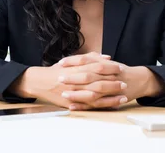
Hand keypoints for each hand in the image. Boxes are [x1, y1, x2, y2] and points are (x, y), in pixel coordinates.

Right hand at [10, 52, 125, 109]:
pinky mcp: (74, 102)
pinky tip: (112, 106)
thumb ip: (90, 57)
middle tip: (125, 83)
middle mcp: (77, 80)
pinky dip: (102, 106)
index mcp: (77, 68)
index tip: (121, 68)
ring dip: (111, 96)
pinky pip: (90, 106)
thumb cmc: (57, 70)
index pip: (97, 67)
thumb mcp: (72, 60)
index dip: (110, 69)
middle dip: (113, 83)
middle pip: (99, 82)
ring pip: (96, 95)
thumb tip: (107, 57)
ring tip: (123, 96)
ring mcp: (75, 93)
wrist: (40, 82)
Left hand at [58, 53, 164, 109]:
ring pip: (92, 91)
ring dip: (77, 93)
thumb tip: (75, 59)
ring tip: (64, 94)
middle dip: (73, 77)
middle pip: (88, 75)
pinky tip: (72, 106)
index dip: (73, 61)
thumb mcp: (108, 61)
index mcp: (105, 64)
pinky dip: (84, 106)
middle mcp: (107, 75)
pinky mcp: (111, 100)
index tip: (60, 63)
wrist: (139, 80)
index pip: (86, 60)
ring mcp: (110, 88)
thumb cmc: (120, 71)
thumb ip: (93, 59)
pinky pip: (96, 104)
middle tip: (59, 77)